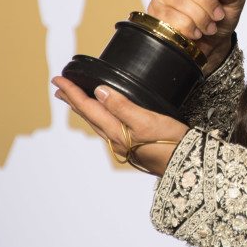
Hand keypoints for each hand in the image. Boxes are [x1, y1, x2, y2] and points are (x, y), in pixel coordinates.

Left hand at [51, 76, 188, 176]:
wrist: (187, 166)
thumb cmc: (171, 143)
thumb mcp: (147, 119)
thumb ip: (122, 106)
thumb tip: (100, 92)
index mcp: (116, 132)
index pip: (88, 108)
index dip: (73, 93)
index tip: (59, 80)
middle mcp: (115, 140)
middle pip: (89, 117)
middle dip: (73, 101)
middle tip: (59, 88)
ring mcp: (124, 145)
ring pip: (97, 124)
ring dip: (84, 109)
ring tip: (75, 100)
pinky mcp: (133, 147)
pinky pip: (108, 129)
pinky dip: (98, 118)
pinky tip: (103, 117)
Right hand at [148, 0, 245, 74]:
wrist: (212, 41)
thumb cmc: (222, 14)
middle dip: (206, 2)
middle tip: (218, 15)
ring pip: (178, 0)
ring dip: (199, 17)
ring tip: (209, 26)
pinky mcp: (155, 10)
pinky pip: (169, 17)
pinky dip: (188, 27)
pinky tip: (195, 31)